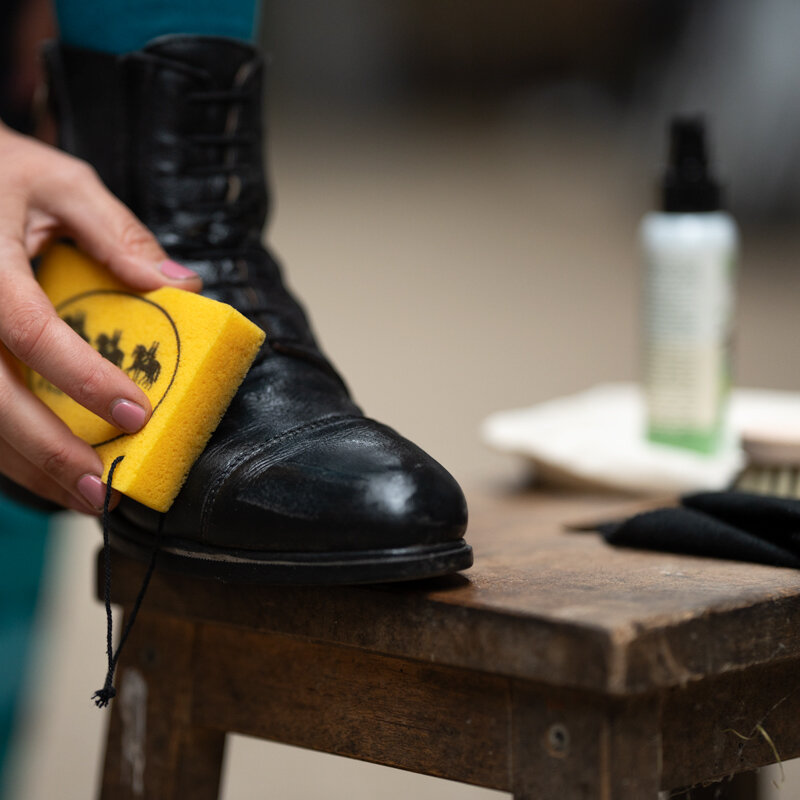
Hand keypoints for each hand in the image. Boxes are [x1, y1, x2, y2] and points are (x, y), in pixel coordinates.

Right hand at [0, 122, 201, 512]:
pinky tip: (42, 467)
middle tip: (101, 490)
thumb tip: (182, 284)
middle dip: (45, 451)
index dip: (82, 378)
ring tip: (80, 496)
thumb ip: (118, 233)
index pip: (31, 331)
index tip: (136, 414)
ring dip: (24, 465)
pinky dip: (4, 446)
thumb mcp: (59, 183)